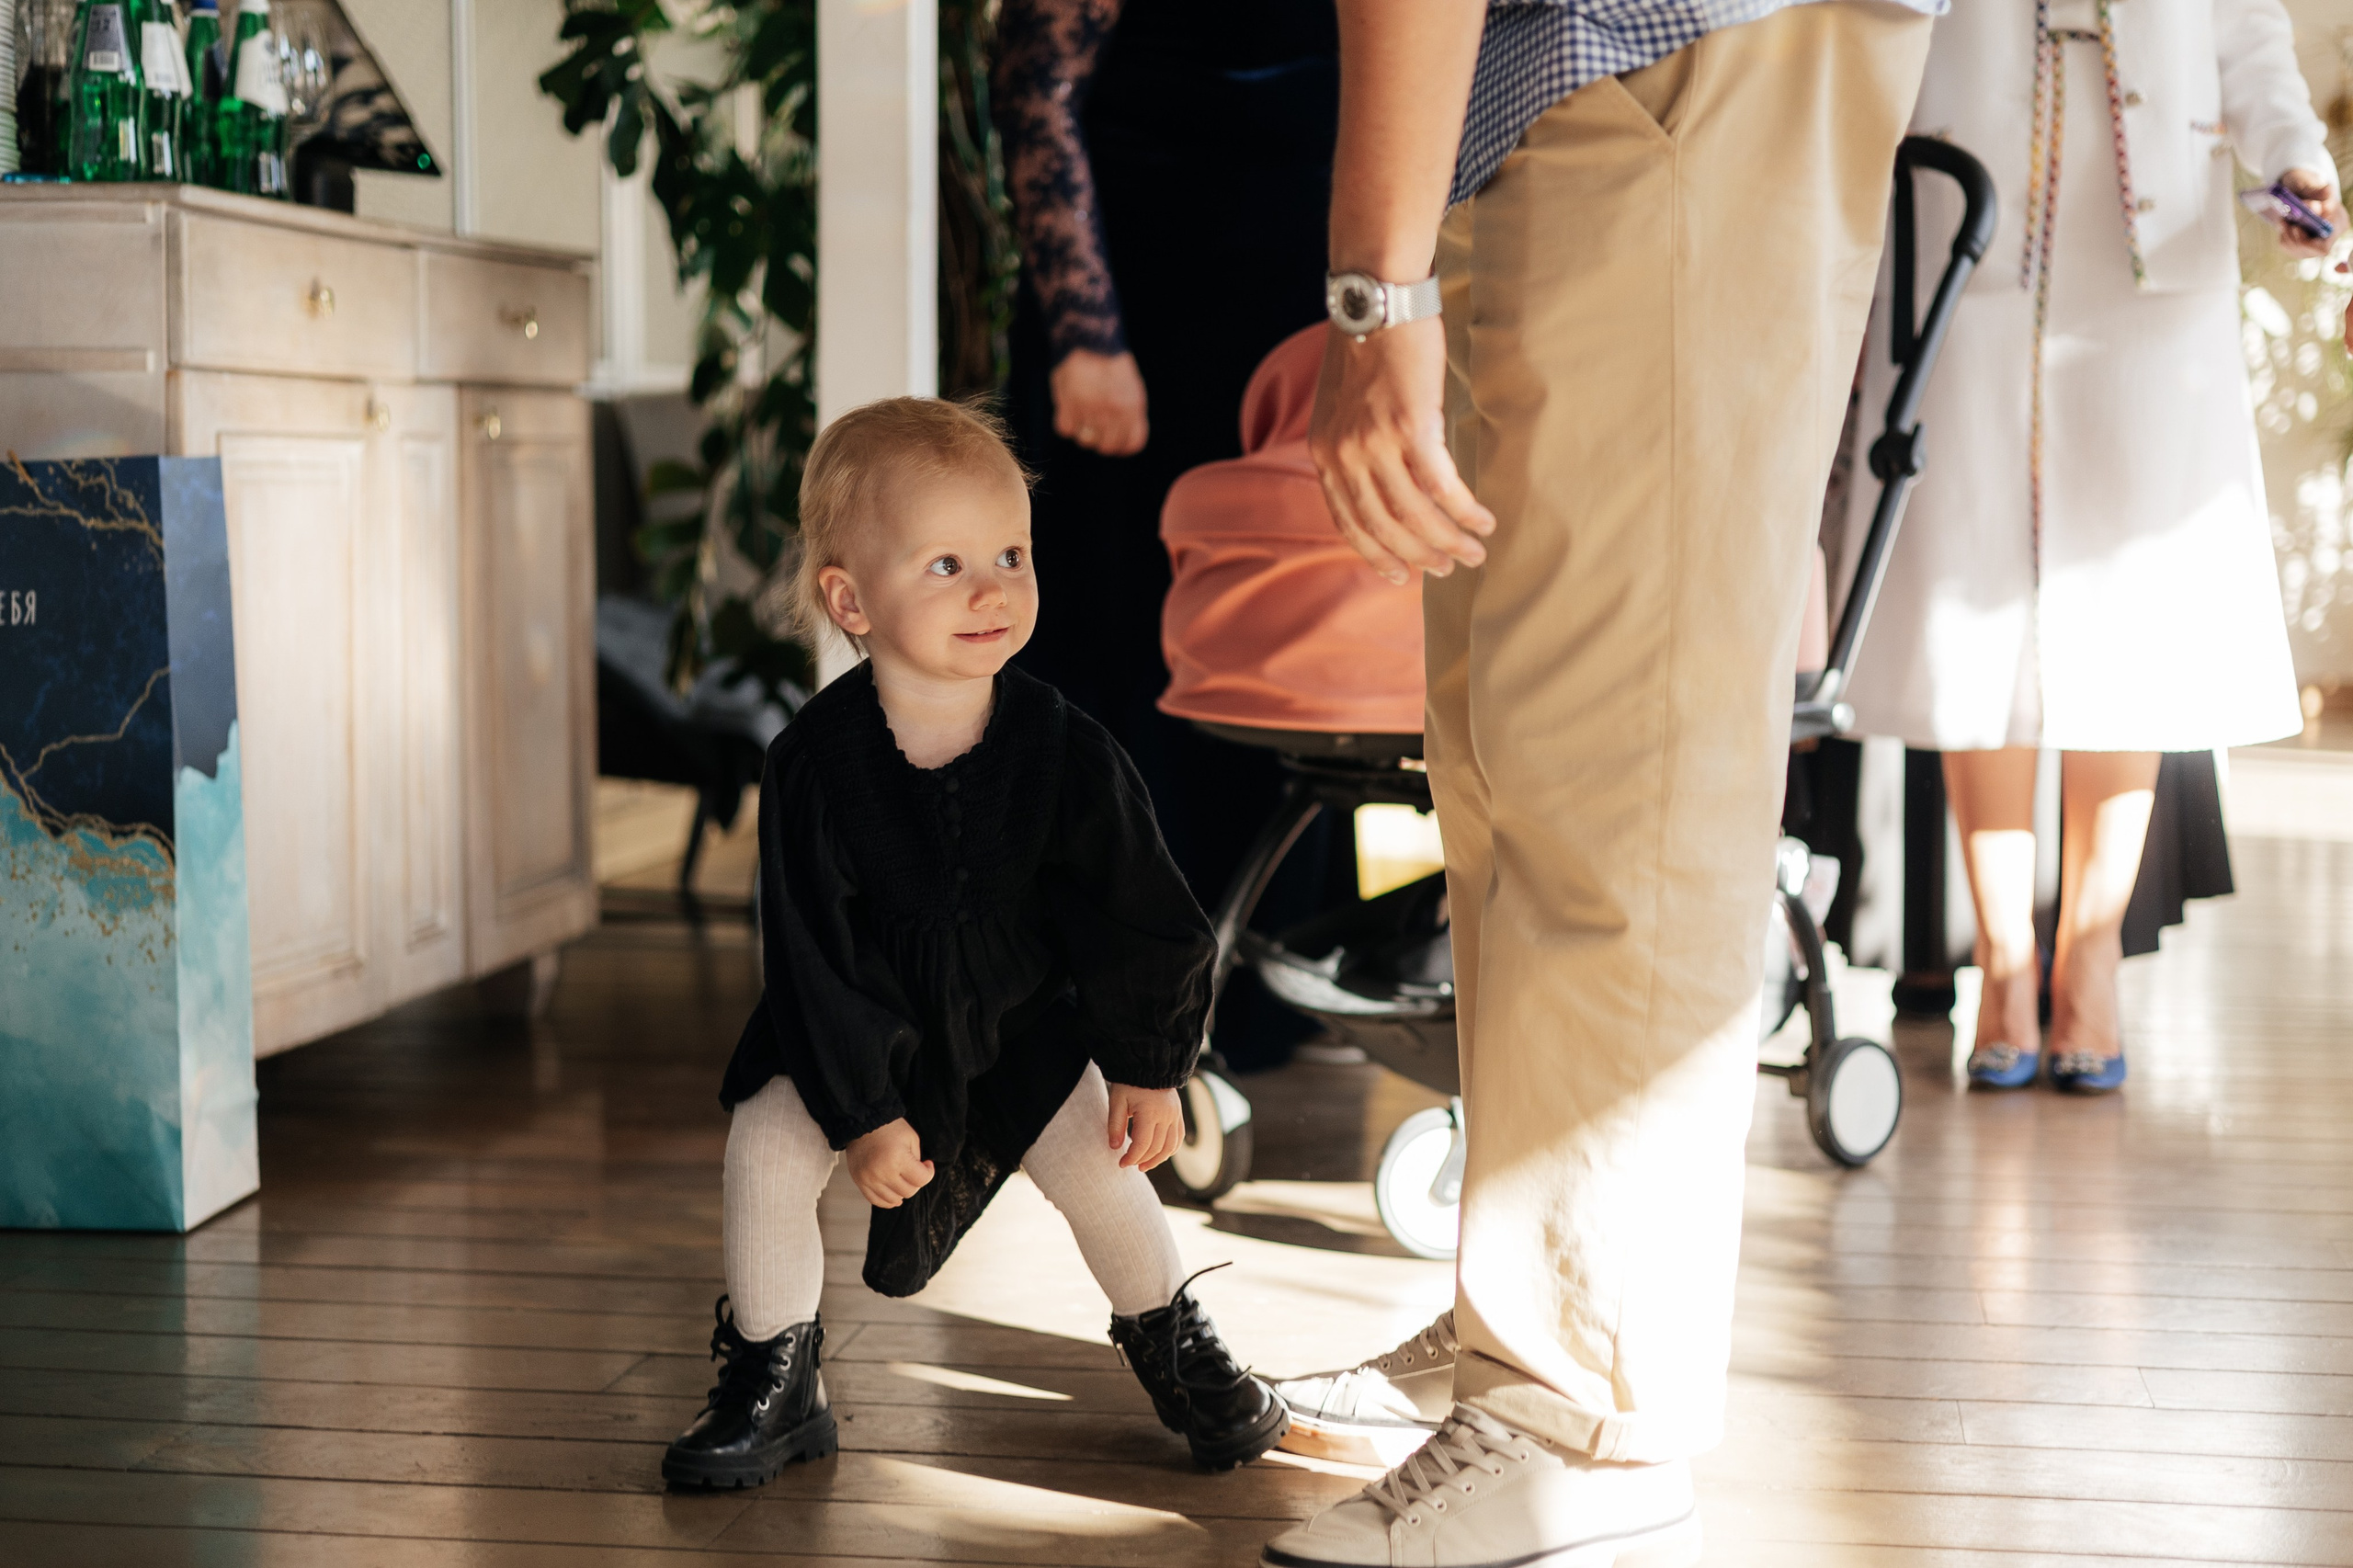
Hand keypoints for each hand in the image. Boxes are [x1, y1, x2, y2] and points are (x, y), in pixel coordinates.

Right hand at [846, 1118, 933, 1208]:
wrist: (863, 1122)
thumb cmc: (889, 1128)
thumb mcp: (911, 1139)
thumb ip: (918, 1160)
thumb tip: (919, 1178)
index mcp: (898, 1158)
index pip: (921, 1180)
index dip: (929, 1172)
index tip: (927, 1165)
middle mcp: (882, 1172)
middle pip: (908, 1192)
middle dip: (915, 1182)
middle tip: (913, 1171)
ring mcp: (869, 1179)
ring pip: (893, 1199)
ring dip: (902, 1191)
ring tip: (902, 1179)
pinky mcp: (860, 1182)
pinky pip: (876, 1201)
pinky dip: (887, 1200)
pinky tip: (894, 1193)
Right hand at [1051, 349, 1149, 456]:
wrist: (1088, 337)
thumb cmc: (1110, 362)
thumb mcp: (1132, 386)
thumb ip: (1131, 415)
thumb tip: (1125, 440)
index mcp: (1133, 406)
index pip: (1133, 444)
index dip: (1123, 447)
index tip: (1115, 442)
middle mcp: (1113, 411)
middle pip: (1107, 447)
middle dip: (1101, 441)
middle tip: (1095, 428)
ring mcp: (1090, 409)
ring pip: (1085, 440)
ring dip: (1082, 431)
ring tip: (1082, 413)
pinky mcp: (1068, 404)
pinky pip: (1065, 429)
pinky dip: (1065, 422)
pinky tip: (1068, 408)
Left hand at [1105, 1082, 1182, 1171]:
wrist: (1149, 1065)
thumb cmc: (1129, 1083)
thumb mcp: (1117, 1101)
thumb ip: (1115, 1125)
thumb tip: (1115, 1148)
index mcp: (1150, 1112)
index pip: (1142, 1144)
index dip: (1132, 1157)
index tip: (1121, 1163)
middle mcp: (1166, 1116)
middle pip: (1157, 1148)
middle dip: (1142, 1160)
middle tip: (1130, 1164)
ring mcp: (1175, 1116)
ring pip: (1171, 1147)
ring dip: (1158, 1159)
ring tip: (1144, 1165)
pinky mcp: (1178, 1115)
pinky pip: (1178, 1138)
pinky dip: (1170, 1150)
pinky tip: (1159, 1154)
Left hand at [1308, 318, 1494, 584]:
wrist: (1376, 299)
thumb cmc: (1370, 345)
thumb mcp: (1345, 404)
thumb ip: (1355, 443)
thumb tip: (1385, 477)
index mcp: (1323, 452)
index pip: (1347, 520)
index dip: (1374, 553)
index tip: (1397, 575)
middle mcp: (1343, 455)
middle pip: (1384, 526)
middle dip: (1418, 556)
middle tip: (1447, 569)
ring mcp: (1375, 443)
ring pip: (1415, 514)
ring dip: (1449, 541)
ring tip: (1474, 552)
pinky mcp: (1411, 428)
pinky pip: (1442, 487)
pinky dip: (1464, 511)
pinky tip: (1483, 520)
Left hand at [2277, 167, 2345, 260]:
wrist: (2296, 187)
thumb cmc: (2304, 184)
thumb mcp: (2308, 183)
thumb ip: (2316, 190)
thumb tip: (2327, 193)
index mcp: (2338, 221)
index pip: (2324, 246)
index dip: (2308, 243)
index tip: (2296, 229)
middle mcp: (2330, 235)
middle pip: (2310, 252)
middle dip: (2293, 240)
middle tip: (2285, 223)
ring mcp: (2316, 241)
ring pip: (2298, 251)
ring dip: (2286, 237)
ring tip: (2283, 220)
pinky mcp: (2304, 243)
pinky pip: (2290, 248)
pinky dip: (2283, 237)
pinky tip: (2284, 225)